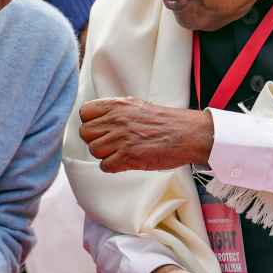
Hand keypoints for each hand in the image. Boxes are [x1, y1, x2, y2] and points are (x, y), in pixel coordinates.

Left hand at [78, 97, 213, 172]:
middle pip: (85, 133)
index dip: (90, 123)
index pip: (85, 113)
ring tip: (120, 152)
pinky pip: (105, 166)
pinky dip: (113, 167)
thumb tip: (100, 119)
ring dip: (105, 155)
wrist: (188, 134)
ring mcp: (121, 138)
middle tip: (109, 143)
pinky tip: (125, 162)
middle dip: (95, 140)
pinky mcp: (128, 156)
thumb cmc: (166, 121)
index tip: (99, 128)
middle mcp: (116, 120)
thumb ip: (117, 111)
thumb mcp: (137, 106)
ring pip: (94, 150)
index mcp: (118, 105)